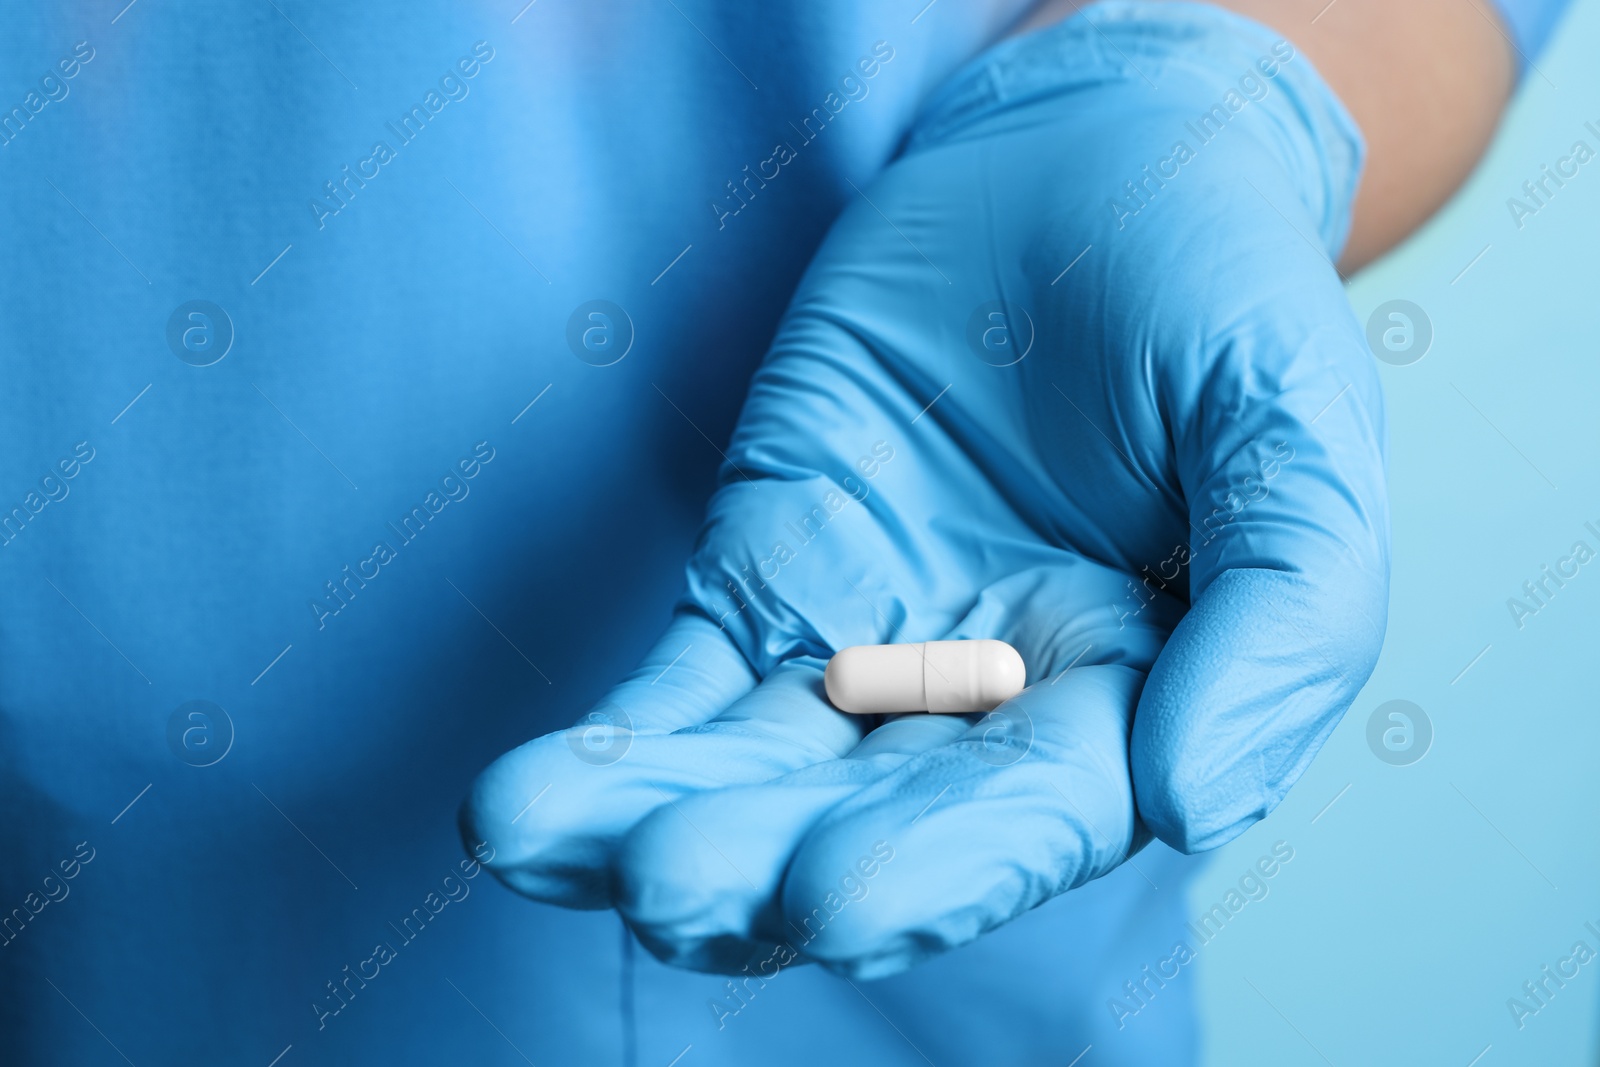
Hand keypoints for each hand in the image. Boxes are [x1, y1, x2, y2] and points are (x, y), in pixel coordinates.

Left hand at [462, 4, 1387, 978]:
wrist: (1079, 161)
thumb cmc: (1211, 291)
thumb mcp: (1294, 430)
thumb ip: (1281, 617)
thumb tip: (1195, 809)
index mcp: (1125, 700)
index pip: (1031, 821)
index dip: (940, 873)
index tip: (835, 901)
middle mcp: (983, 707)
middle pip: (871, 825)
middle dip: (768, 866)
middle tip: (673, 887)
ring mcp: (862, 651)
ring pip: (755, 778)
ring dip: (658, 827)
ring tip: (546, 844)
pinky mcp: (764, 585)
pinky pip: (683, 693)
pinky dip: (611, 751)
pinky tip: (525, 803)